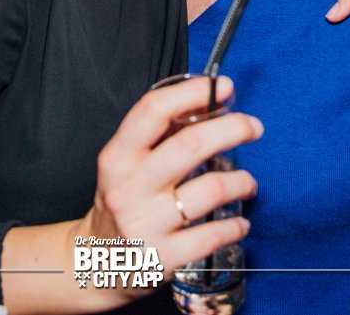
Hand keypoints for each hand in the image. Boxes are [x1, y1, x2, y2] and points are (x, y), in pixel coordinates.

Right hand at [77, 76, 260, 306]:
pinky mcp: (163, 257)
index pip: (153, 111)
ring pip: (210, 189)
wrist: (96, 263)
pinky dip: (235, 226)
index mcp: (117, 157)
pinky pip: (213, 234)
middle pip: (191, 145)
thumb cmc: (121, 203)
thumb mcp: (125, 165)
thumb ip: (159, 135)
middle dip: (232, 129)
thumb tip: (208, 103)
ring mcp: (145, 224)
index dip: (193, 92)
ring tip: (247, 182)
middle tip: (253, 127)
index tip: (223, 87)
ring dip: (241, 181)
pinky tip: (239, 223)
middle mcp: (128, 188)